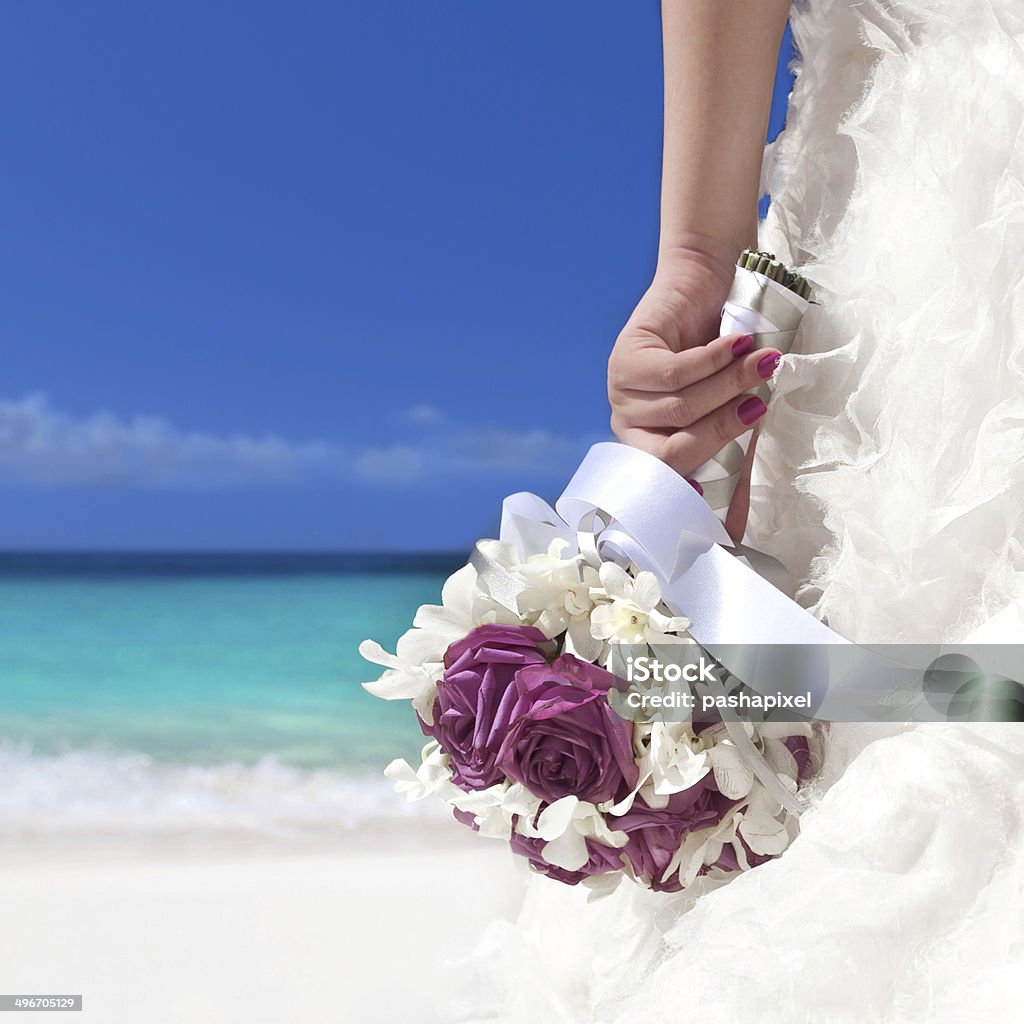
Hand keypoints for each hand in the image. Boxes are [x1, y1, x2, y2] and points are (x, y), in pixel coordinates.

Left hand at [607, 247, 778, 540]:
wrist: (708, 283)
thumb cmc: (726, 352)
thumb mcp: (734, 408)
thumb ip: (734, 458)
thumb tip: (737, 532)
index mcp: (647, 443)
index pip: (664, 480)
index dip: (686, 491)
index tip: (711, 498)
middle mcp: (628, 422)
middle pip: (672, 450)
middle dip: (721, 430)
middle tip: (759, 405)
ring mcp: (621, 391)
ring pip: (679, 409)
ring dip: (727, 387)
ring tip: (762, 363)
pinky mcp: (627, 357)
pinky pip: (675, 373)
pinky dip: (713, 362)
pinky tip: (739, 344)